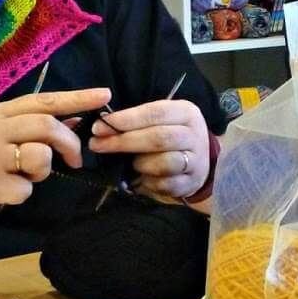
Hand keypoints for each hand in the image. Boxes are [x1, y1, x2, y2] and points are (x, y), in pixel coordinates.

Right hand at [0, 87, 108, 231]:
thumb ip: (27, 129)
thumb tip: (72, 119)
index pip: (42, 100)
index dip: (76, 97)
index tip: (104, 94)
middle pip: (46, 124)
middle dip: (68, 142)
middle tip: (75, 159)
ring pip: (39, 155)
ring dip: (42, 170)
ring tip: (23, 177)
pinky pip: (23, 188)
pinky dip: (19, 194)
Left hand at [87, 97, 212, 204]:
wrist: (200, 161)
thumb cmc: (171, 135)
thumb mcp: (161, 120)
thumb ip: (136, 122)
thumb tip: (102, 127)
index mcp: (186, 113)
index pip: (155, 113)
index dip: (127, 119)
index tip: (100, 126)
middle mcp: (194, 135)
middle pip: (159, 138)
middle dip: (124, 142)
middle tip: (98, 145)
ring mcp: (196, 161)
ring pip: (164, 163)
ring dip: (140, 164)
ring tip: (129, 164)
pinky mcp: (190, 183)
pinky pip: (165, 184)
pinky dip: (148, 183)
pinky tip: (140, 179)